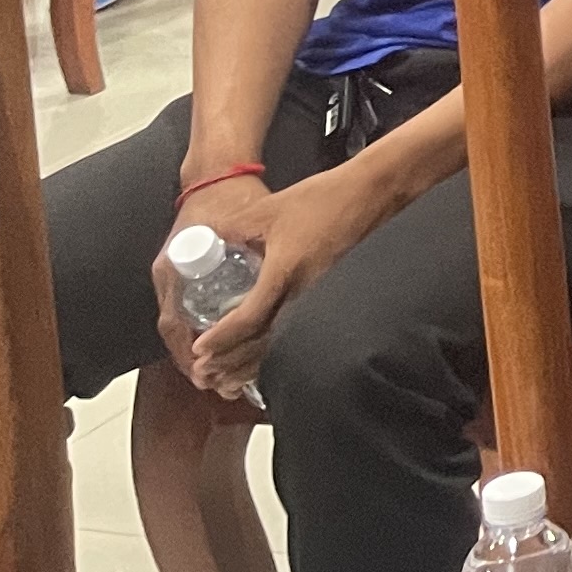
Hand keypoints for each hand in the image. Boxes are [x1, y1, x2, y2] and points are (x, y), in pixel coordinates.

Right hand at [149, 170, 271, 372]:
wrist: (217, 169)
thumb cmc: (228, 195)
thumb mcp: (241, 224)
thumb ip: (259, 248)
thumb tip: (281, 285)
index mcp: (173, 269)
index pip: (175, 325)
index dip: (192, 355)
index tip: (212, 376)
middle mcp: (170, 278)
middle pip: (179, 333)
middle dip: (200, 362)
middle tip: (224, 386)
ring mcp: (177, 279)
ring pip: (187, 327)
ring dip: (207, 352)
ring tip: (230, 379)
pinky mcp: (190, 277)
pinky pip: (195, 312)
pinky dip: (211, 333)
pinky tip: (234, 349)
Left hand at [179, 171, 382, 395]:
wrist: (372, 193)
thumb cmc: (321, 197)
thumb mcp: (269, 208)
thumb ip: (233, 228)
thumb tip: (202, 242)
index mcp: (285, 271)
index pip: (249, 317)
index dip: (222, 337)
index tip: (198, 350)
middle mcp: (304, 292)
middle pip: (265, 341)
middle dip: (232, 361)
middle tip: (204, 374)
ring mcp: (320, 297)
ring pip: (283, 343)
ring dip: (253, 363)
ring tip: (227, 379)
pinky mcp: (329, 296)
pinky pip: (297, 332)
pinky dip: (275, 351)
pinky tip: (263, 359)